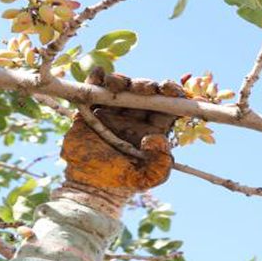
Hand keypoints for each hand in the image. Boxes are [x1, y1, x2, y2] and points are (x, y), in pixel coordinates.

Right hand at [61, 70, 185, 191]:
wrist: (88, 186)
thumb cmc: (121, 183)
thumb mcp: (147, 178)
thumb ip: (161, 164)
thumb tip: (157, 139)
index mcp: (153, 129)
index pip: (168, 106)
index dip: (174, 95)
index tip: (174, 91)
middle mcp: (135, 117)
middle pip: (145, 92)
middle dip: (147, 85)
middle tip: (146, 89)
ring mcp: (113, 110)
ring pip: (122, 86)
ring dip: (122, 80)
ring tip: (118, 84)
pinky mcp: (90, 109)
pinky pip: (95, 88)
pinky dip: (96, 78)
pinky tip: (99, 74)